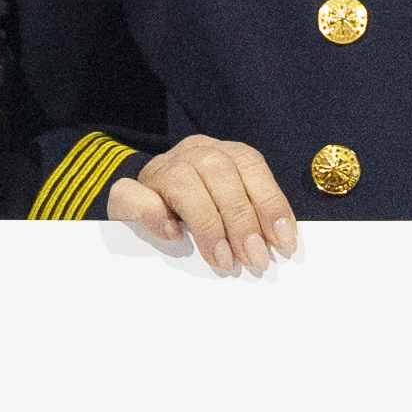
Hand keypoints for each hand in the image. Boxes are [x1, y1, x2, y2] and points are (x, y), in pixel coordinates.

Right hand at [100, 133, 299, 272]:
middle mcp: (192, 153)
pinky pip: (134, 194)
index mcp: (222, 153)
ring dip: (207, 224)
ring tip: (221, 259)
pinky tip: (173, 236)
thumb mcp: (229, 209)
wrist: (140, 207)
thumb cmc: (195, 213)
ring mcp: (158, 169)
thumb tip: (279, 245)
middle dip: (242, 221)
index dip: (270, 203)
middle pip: (220, 173)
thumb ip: (251, 217)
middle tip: (253, 258)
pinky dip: (155, 214)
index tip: (283, 242)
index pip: (250, 165)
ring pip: (183, 182)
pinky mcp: (128, 191)